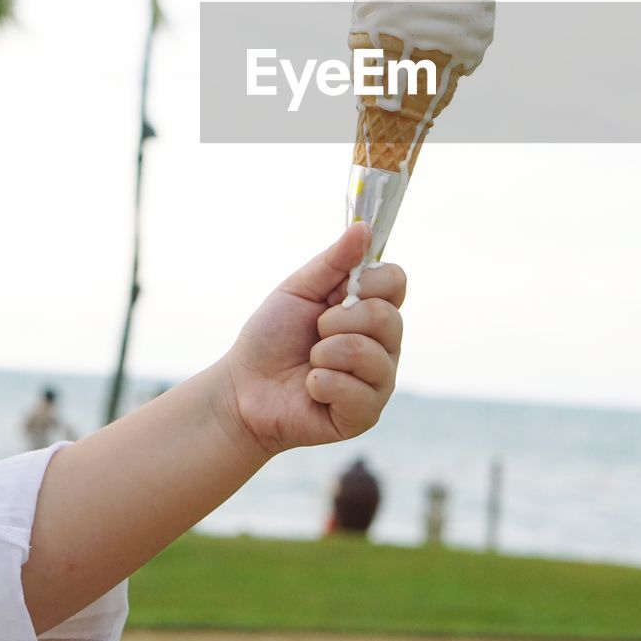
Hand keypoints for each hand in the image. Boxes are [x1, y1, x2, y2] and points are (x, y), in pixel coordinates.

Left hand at [223, 223, 405, 455]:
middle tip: (315, 331)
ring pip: (371, 354)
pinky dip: (321, 383)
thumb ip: (334, 261)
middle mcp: (383, 344)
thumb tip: (364, 226)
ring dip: (325, 352)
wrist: (243, 388)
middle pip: (388, 317)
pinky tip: (310, 388)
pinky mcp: (366, 414)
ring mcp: (378, 381)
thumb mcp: (299, 289)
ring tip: (310, 361)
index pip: (397, 280)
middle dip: (337, 321)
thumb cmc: (272, 337)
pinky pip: (356, 391)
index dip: (367, 282)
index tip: (334, 292)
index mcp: (370, 309)